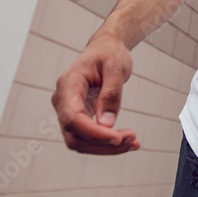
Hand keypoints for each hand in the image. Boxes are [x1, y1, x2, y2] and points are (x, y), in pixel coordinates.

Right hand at [51, 31, 140, 154]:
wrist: (105, 49)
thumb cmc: (109, 53)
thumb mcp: (116, 66)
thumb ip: (111, 93)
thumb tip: (106, 124)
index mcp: (68, 85)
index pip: (72, 118)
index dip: (93, 133)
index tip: (117, 137)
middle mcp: (63, 100)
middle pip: (75, 135)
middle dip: (103, 143)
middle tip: (133, 139)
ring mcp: (68, 110)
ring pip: (80, 141)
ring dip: (106, 147)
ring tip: (134, 142)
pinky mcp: (78, 117)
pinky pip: (88, 137)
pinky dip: (106, 143)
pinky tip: (127, 141)